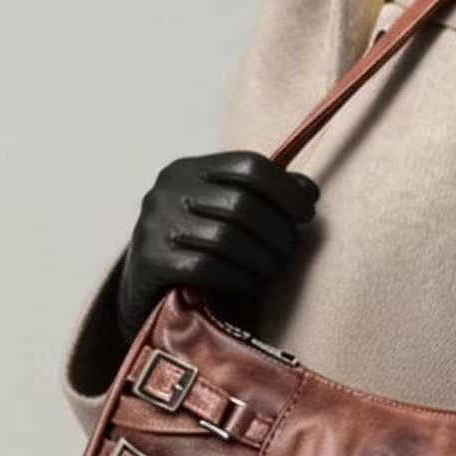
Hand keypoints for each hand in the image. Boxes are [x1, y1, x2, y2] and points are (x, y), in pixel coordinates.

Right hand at [116, 151, 318, 344]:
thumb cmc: (197, 248)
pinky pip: (208, 267)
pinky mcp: (151, 259)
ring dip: (262, 259)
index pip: (250, 165)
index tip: (306, 213)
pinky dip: (238, 278)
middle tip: (289, 251)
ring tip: (272, 270)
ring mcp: (155, 223)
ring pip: (228, 238)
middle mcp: (168, 189)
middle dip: (277, 232)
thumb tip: (309, 190)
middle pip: (243, 204)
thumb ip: (265, 198)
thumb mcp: (227, 216)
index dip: (286, 190)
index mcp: (190, 169)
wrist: (146, 289)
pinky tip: (248, 284)